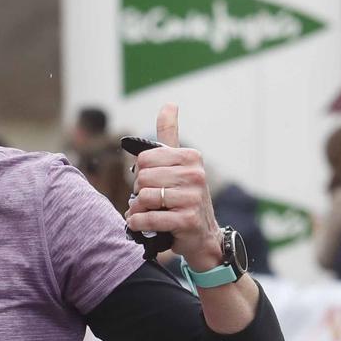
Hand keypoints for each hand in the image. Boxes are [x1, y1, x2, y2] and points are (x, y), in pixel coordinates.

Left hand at [124, 104, 223, 268]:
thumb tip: (169, 104)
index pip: (145, 159)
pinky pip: (148, 219)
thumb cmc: (184, 197)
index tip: (154, 183)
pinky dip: (139, 224)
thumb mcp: (179, 164)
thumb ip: (170, 135)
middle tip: (151, 202)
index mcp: (191, 157)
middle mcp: (196, 174)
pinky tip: (142, 225)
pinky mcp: (188, 220)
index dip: (141, 174)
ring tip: (148, 213)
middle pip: (142, 179)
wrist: (202, 236)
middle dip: (139, 193)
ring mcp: (193, 197)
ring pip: (144, 198)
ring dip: (138, 210)